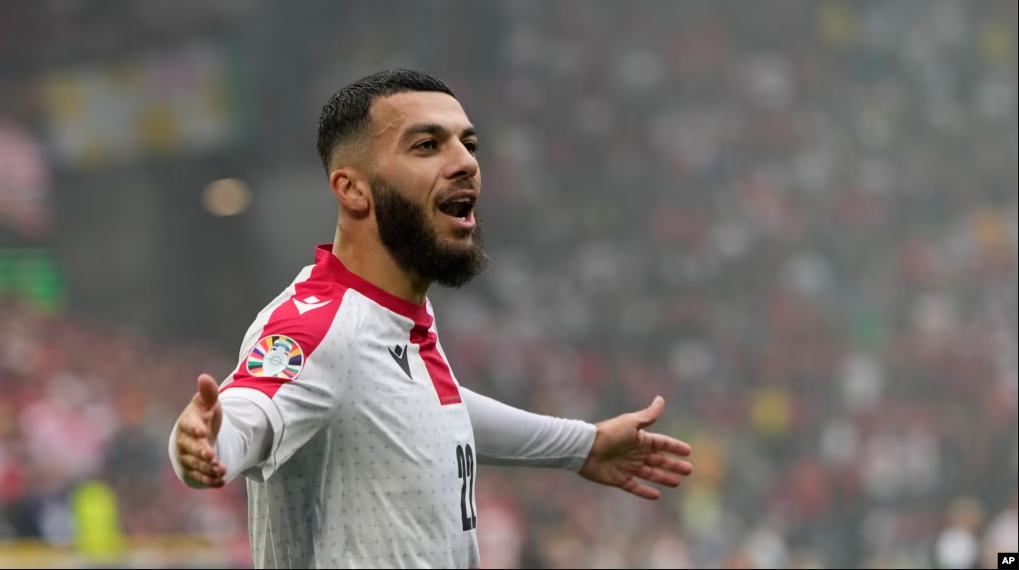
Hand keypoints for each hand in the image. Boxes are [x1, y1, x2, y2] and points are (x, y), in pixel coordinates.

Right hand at [174, 374, 226, 487]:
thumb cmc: (203, 417)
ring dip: (208, 469)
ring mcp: (188, 457)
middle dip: (201, 452)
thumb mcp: (207, 404)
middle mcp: (184, 441)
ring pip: (196, 465)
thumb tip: (204, 377)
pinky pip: (200, 477)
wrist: (197, 436)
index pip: (188, 425)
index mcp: (187, 423)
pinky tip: (221, 481)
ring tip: (221, 470)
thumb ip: (208, 393)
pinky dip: (210, 480)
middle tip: (211, 455)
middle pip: (190, 448)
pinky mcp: (193, 471)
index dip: (195, 429)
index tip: (203, 432)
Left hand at [578, 396, 692, 499]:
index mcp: (639, 439)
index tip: (688, 451)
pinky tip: (657, 495)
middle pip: (659, 460)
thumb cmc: (609, 433)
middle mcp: (635, 453)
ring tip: (677, 482)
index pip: (662, 443)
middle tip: (689, 470)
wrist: (586, 448)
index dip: (675, 447)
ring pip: (650, 474)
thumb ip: (648, 415)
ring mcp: (628, 466)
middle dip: (674, 465)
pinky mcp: (619, 479)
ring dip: (664, 478)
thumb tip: (661, 399)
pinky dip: (645, 491)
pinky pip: (635, 487)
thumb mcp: (631, 423)